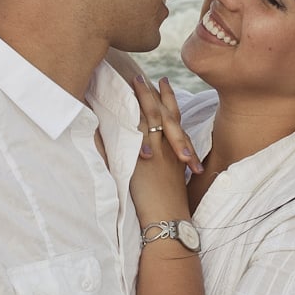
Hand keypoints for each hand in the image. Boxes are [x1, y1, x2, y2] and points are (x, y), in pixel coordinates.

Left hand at [129, 74, 196, 221]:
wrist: (168, 218)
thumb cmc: (169, 206)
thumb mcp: (169, 180)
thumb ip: (162, 166)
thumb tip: (150, 158)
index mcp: (176, 152)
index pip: (174, 120)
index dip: (169, 101)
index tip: (164, 85)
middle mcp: (167, 147)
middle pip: (163, 113)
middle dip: (156, 93)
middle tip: (149, 76)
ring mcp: (155, 151)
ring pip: (150, 117)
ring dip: (143, 97)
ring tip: (136, 80)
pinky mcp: (142, 158)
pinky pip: (135, 132)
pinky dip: (128, 116)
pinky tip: (118, 104)